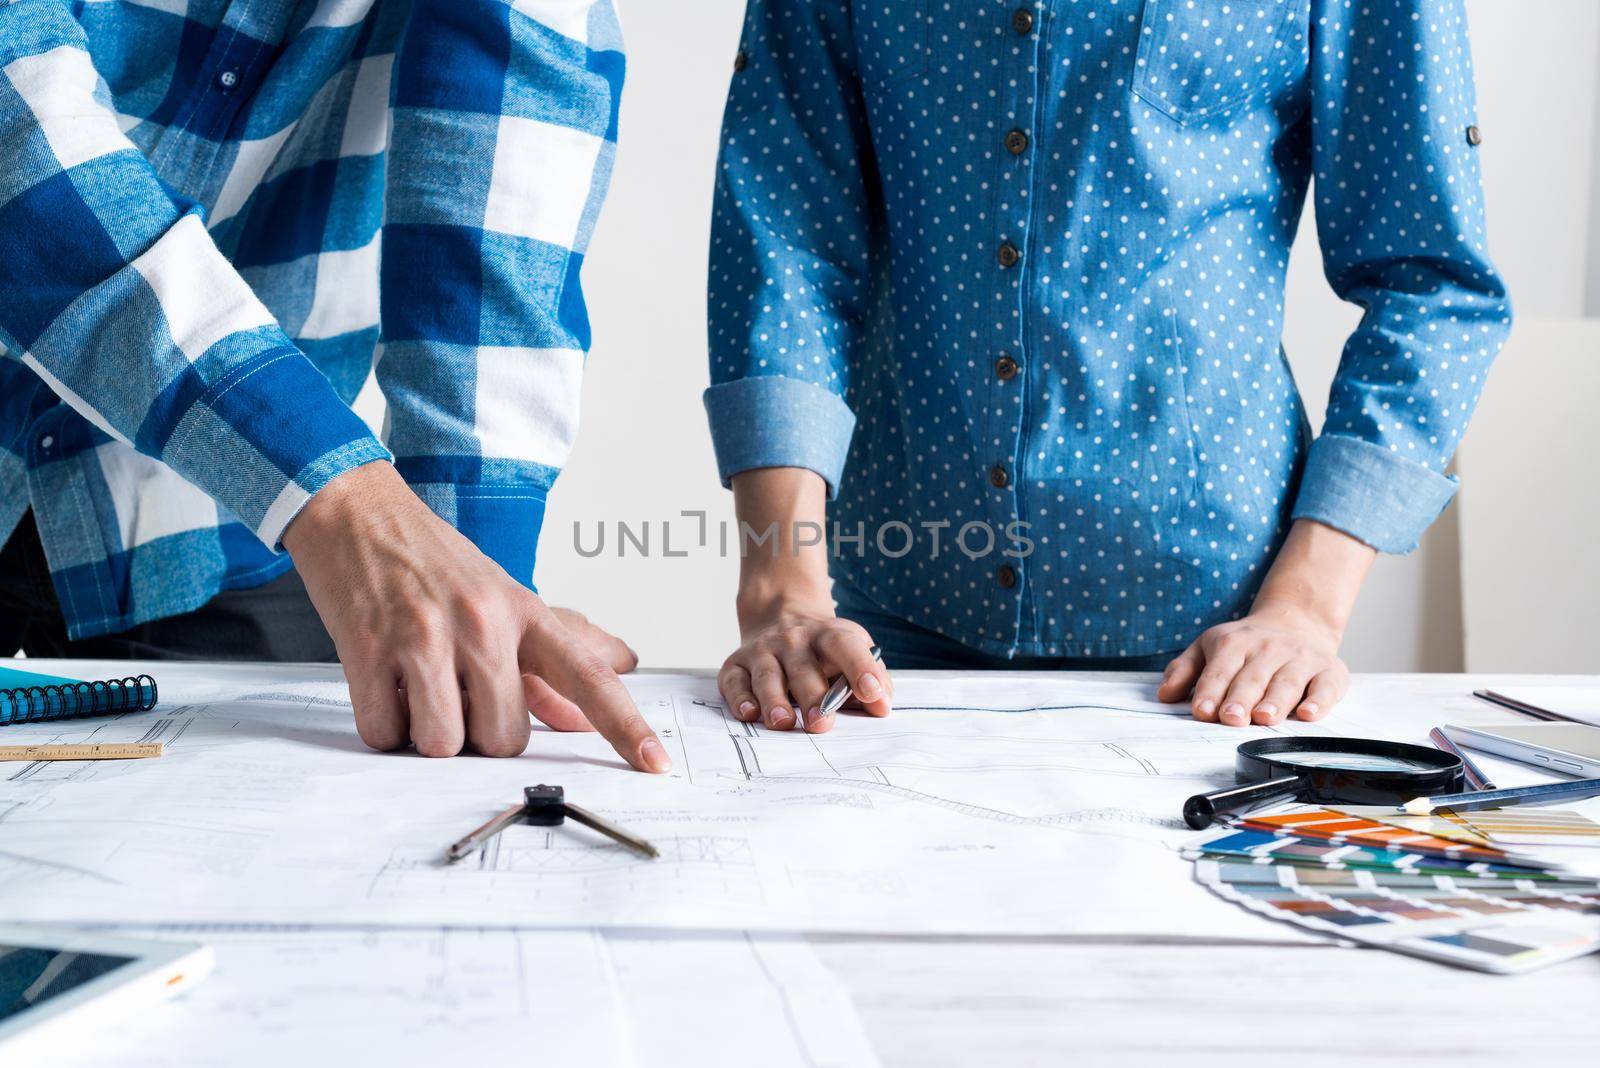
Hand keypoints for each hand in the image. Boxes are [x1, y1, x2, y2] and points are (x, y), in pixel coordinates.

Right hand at [283, 462, 668, 768]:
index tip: (655, 763)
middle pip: (505, 739)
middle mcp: (483, 623)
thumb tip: (582, 718)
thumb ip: (548, 663)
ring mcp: (424, 635)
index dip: (625, 726)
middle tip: (458, 691)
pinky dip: (384, 725)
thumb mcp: (504, 600)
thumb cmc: (435, 561)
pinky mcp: (368, 647)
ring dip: (427, 732)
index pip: (589, 677)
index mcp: (524, 613)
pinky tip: (385, 683)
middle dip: (478, 735)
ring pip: (444, 744)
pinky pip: (385, 732)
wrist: (358, 512)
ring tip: (418, 686)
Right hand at [718, 601, 892, 733]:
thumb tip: (882, 706)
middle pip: (804, 668)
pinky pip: (735, 682)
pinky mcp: (736, 665)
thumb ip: (874, 677)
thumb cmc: (823, 648)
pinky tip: (749, 714)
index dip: (861, 668)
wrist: (780, 614)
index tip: (872, 693)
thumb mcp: (854, 649)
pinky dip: (739, 699)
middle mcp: (793, 640)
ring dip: (774, 701)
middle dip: (813, 697)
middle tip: (822, 724)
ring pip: (768, 676)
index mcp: (828, 636)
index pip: (846, 647)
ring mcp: (762, 651)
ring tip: (783, 723)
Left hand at [1157, 606, 1349, 725]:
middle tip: (1230, 718)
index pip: (1219, 670)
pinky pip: (1325, 688)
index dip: (1210, 691)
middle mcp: (1268, 649)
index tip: (1202, 711)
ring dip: (1275, 701)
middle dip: (1240, 699)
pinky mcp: (1329, 671)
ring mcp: (1300, 660)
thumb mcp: (1208, 647)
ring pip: (1287, 683)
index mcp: (1234, 643)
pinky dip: (1319, 701)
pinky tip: (1308, 714)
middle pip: (1252, 679)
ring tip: (1264, 718)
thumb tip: (1164, 695)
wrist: (1297, 621)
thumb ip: (1184, 670)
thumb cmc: (1245, 645)